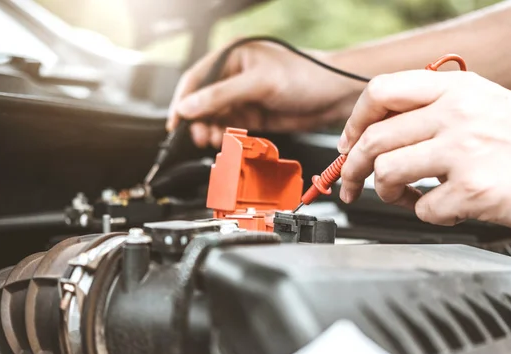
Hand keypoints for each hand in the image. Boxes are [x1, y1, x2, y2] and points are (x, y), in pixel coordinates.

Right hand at [167, 41, 363, 147]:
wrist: (335, 95)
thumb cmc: (306, 75)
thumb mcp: (259, 82)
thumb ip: (222, 95)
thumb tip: (188, 107)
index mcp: (232, 56)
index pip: (196, 78)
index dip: (183, 100)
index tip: (175, 122)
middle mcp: (235, 76)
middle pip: (202, 100)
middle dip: (197, 120)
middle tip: (199, 136)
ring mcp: (244, 96)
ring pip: (215, 116)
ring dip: (211, 130)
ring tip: (213, 140)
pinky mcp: (254, 115)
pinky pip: (231, 127)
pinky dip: (225, 136)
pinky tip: (225, 141)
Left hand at [338, 70, 510, 234]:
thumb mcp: (486, 106)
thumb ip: (437, 112)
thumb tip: (382, 133)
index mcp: (457, 89)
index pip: (381, 92)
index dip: (354, 121)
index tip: (348, 144)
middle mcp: (458, 114)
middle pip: (374, 139)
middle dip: (352, 168)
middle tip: (351, 185)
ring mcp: (465, 150)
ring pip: (387, 172)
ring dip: (387, 193)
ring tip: (407, 197)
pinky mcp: (475, 189)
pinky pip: (423, 209)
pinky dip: (428, 216)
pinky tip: (450, 210)